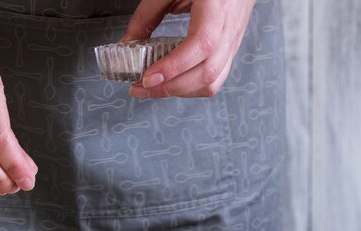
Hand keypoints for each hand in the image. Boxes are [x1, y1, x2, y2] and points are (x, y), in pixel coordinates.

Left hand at [122, 0, 255, 98]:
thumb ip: (147, 15)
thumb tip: (127, 44)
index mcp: (217, 5)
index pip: (202, 44)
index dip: (174, 66)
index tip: (148, 78)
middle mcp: (230, 25)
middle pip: (207, 71)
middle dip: (170, 87)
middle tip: (141, 88)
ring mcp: (233, 39)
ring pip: (213, 80)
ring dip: (180, 91)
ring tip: (155, 89)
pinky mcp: (231, 48)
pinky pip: (216, 78)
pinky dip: (192, 87)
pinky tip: (174, 83)